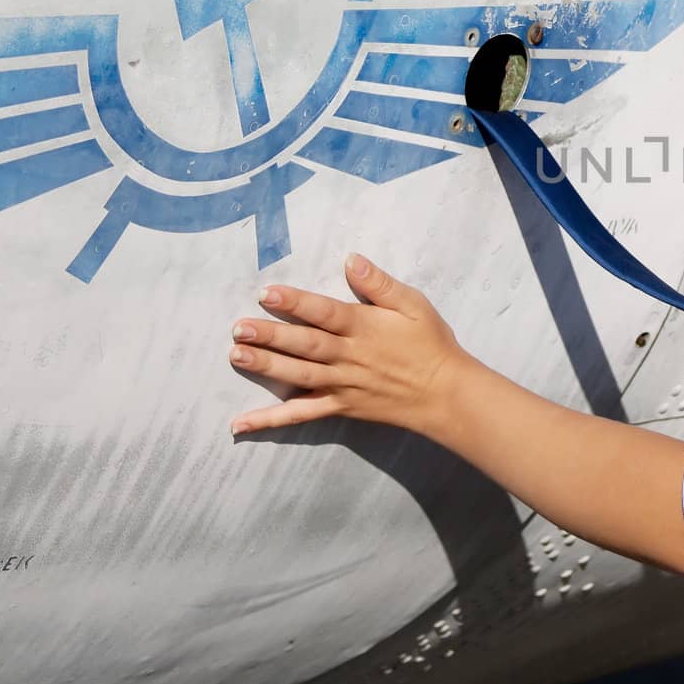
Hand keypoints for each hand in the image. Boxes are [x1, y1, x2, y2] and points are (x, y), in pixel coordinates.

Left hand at [227, 254, 472, 438]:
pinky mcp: (340, 406)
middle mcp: (349, 357)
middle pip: (305, 345)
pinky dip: (271, 420)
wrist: (445, 393)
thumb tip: (351, 260)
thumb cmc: (431, 344)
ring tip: (237, 356)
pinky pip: (302, 415)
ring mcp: (342, 385)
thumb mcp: (414, 305)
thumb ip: (380, 284)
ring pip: (299, 376)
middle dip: (271, 335)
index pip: (325, 312)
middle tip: (239, 328)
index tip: (267, 293)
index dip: (295, 302)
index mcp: (365, 328)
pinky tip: (241, 423)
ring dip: (267, 366)